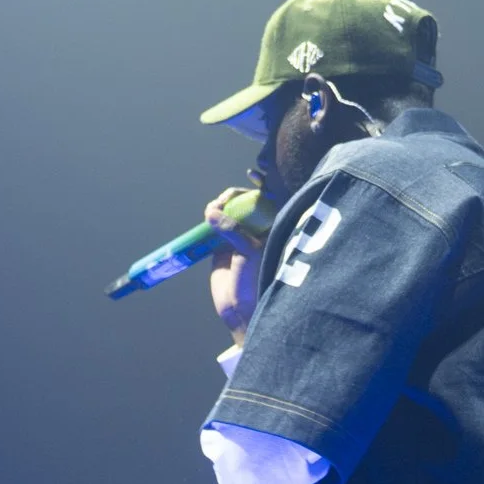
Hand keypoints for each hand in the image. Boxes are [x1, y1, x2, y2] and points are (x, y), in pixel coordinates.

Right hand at [204, 188, 264, 344]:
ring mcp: (239, 236)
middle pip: (246, 201)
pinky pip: (216, 225)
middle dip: (235, 196)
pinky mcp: (222, 245)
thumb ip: (234, 229)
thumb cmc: (256, 280)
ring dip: (221, 205)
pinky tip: (208, 212)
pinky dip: (211, 216)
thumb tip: (211, 213)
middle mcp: (259, 229)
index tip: (253, 174)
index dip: (263, 183)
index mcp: (275, 228)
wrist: (239, 309)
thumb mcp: (250, 251)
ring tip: (212, 211)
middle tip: (225, 201)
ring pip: (230, 211)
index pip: (271, 199)